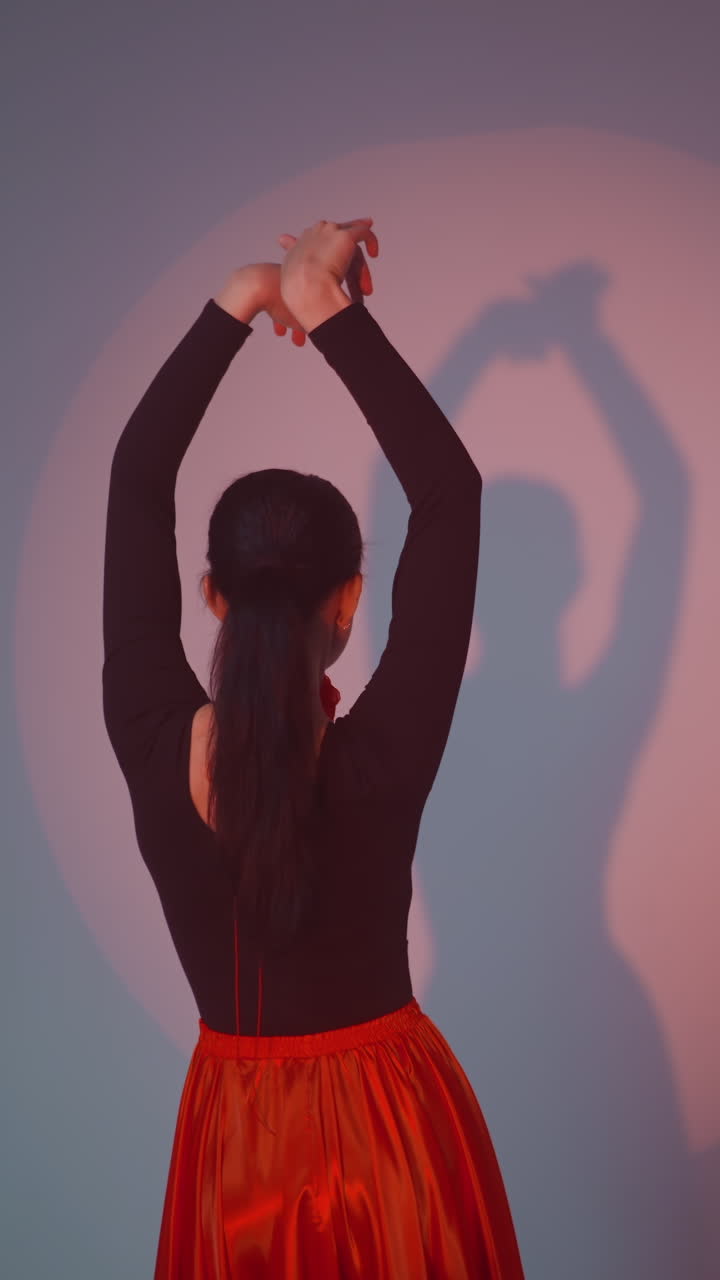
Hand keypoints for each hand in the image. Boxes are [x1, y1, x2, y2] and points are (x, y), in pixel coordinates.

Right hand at [276, 218, 378, 334]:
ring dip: (359, 269)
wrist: (303, 290)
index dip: (328, 251)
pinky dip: (370, 240)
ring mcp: (328, 233)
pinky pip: (362, 232)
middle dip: (350, 265)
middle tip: (362, 291)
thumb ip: (301, 296)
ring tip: (365, 293)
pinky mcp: (344, 236)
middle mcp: (313, 236)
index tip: (335, 258)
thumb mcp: (295, 294)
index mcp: (298, 248)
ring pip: (349, 245)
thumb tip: (304, 320)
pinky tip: (375, 253)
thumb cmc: (298, 300)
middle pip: (336, 247)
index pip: (317, 245)